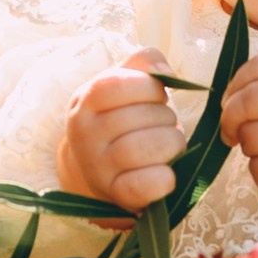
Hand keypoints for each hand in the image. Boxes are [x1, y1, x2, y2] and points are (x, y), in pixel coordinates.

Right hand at [57, 48, 181, 212]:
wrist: (93, 170)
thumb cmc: (117, 117)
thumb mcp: (122, 82)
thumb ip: (145, 62)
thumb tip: (166, 73)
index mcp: (85, 102)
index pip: (120, 84)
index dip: (149, 87)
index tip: (154, 96)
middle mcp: (85, 136)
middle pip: (143, 117)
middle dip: (166, 117)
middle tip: (161, 125)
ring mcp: (98, 168)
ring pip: (148, 149)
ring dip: (172, 144)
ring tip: (168, 145)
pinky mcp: (115, 195)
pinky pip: (146, 186)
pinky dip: (165, 179)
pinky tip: (166, 172)